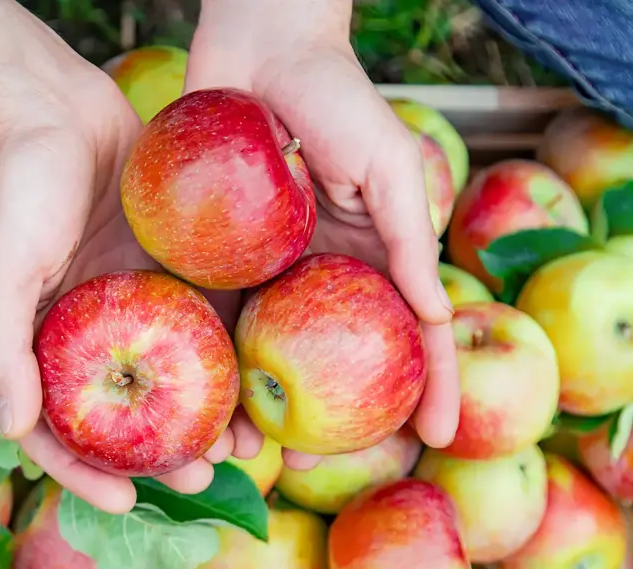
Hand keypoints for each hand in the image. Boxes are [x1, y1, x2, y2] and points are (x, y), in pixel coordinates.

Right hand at [0, 11, 233, 513]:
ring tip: (243, 443)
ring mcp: (136, 301)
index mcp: (42, 343)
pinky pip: (205, 318)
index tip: (121, 502)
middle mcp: (90, 331)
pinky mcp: (175, 265)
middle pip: (127, 413)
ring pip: (174, 376)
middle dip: (162, 453)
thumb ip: (5, 347)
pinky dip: (228, 352)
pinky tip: (259, 376)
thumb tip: (16, 430)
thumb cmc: (14, 184)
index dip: (84, 473)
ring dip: (205, 413)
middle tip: (202, 476)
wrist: (51, 102)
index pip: (58, 428)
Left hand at [186, 0, 460, 468]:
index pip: (411, 332)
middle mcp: (319, 273)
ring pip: (267, 350)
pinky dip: (208, 353)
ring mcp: (266, 268)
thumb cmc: (335, 97)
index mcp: (371, 256)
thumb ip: (411, 236)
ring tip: (240, 446)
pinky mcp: (215, 254)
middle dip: (329, 415)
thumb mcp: (388, 164)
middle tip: (319, 458)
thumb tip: (437, 316)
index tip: (438, 438)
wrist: (256, 46)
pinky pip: (213, 309)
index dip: (429, 385)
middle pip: (333, 359)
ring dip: (256, 401)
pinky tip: (195, 392)